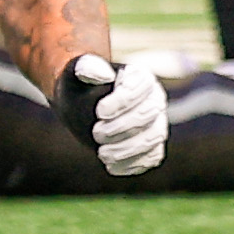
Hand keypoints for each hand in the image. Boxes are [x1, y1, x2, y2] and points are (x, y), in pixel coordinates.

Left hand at [55, 54, 166, 176]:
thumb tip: (102, 74)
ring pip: (153, 138)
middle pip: (148, 115)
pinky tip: (112, 167)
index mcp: (140, 77)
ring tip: (102, 154)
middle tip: (96, 133)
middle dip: (122, 127)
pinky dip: (134, 164)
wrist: (80, 102)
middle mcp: (154, 100)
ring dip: (129, 149)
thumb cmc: (80, 83)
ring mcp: (156, 123)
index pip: (140, 87)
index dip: (123, 101)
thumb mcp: (78, 70)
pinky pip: (152, 157)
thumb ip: (88, 67)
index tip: (99, 112)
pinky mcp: (151, 145)